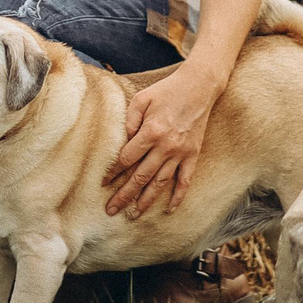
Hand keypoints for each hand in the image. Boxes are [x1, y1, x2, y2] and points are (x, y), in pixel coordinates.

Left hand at [104, 65, 220, 216]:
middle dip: (124, 196)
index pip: (127, 159)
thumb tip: (122, 141)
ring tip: (133, 215)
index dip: (113, 172)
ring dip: (146, 201)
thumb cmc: (166, 91)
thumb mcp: (142, 98)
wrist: (199, 87)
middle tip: (111, 210)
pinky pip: (185, 181)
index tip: (103, 183)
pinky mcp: (193, 155)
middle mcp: (166, 146)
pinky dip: (178, 197)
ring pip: (160, 183)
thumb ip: (129, 120)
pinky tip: (169, 210)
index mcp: (151, 132)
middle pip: (140, 177)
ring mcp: (181, 153)